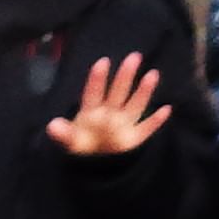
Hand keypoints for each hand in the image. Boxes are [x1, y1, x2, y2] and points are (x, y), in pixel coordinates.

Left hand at [43, 53, 173, 157]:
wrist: (92, 161)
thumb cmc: (80, 143)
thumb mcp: (69, 140)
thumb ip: (62, 134)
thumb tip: (52, 126)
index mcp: (91, 111)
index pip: (93, 93)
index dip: (97, 80)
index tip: (102, 62)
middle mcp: (109, 113)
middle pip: (118, 92)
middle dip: (125, 76)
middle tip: (134, 56)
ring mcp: (123, 124)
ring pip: (134, 105)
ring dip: (144, 91)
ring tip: (153, 74)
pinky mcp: (133, 138)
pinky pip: (146, 129)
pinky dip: (156, 121)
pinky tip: (166, 109)